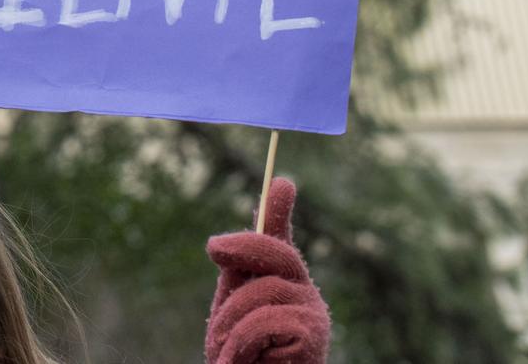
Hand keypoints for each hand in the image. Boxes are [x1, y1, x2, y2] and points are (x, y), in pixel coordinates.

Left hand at [204, 178, 329, 363]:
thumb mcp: (232, 303)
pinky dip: (242, 344)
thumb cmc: (239, 354)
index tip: (282, 182)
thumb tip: (254, 210)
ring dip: (229, 325)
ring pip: (259, 291)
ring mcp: (314, 313)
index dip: (281, 211)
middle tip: (213, 247)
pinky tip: (246, 362)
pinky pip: (264, 322)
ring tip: (229, 352)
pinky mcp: (313, 337)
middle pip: (273, 250)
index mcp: (283, 280)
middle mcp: (304, 291)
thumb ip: (240, 263)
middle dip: (238, 247)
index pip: (282, 241)